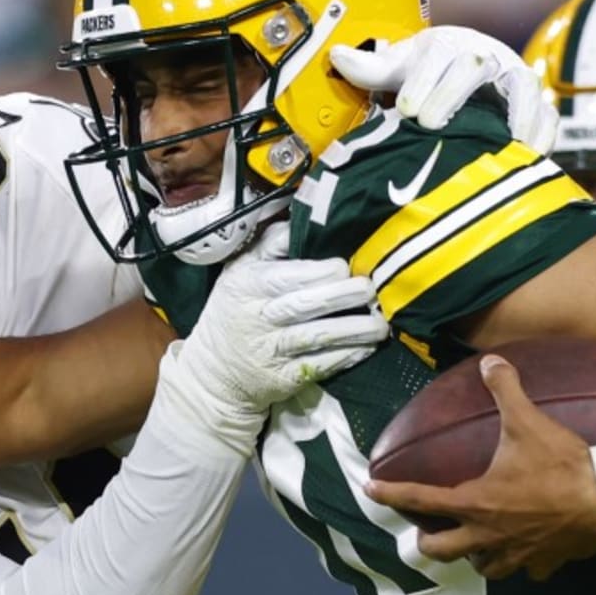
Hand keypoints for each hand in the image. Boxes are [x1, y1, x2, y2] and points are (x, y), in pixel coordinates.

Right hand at [178, 224, 386, 417]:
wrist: (214, 371)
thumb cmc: (236, 308)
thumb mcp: (240, 271)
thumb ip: (270, 244)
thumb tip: (305, 216)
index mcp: (246, 285)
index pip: (285, 276)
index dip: (320, 272)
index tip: (344, 267)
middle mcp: (257, 318)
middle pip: (304, 305)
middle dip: (342, 296)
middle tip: (371, 289)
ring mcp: (270, 351)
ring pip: (317, 337)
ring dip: (353, 329)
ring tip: (381, 323)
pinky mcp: (284, 378)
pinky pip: (320, 365)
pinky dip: (347, 356)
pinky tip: (367, 347)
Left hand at [330, 27, 557, 153]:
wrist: (467, 71)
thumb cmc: (428, 74)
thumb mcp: (400, 69)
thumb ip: (371, 69)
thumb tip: (337, 55)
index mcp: (447, 46)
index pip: (436, 55)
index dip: (422, 81)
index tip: (406, 109)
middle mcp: (484, 57)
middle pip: (474, 66)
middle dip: (452, 93)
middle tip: (431, 125)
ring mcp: (515, 79)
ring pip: (521, 87)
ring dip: (510, 113)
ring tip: (499, 142)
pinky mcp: (538, 104)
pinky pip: (548, 115)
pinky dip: (543, 134)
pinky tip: (529, 155)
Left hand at [365, 355, 595, 580]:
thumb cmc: (561, 462)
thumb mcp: (527, 421)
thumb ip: (505, 390)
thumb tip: (489, 361)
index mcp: (476, 501)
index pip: (420, 500)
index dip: (391, 494)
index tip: (370, 491)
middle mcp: (488, 535)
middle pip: (441, 550)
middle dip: (429, 542)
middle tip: (426, 531)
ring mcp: (517, 555)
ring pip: (482, 568)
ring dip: (474, 556)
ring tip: (473, 542)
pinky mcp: (545, 564)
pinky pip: (526, 571)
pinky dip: (522, 563)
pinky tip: (525, 551)